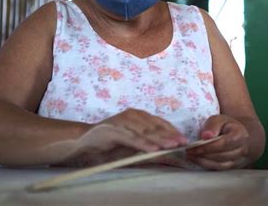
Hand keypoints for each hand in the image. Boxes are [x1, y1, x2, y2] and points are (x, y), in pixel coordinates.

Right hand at [57, 109, 186, 166]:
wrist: (83, 140)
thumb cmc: (110, 142)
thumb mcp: (131, 143)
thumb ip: (147, 144)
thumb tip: (165, 150)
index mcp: (138, 115)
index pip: (159, 122)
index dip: (172, 130)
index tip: (184, 139)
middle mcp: (132, 115)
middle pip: (155, 127)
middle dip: (170, 135)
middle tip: (183, 143)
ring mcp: (123, 122)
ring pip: (146, 132)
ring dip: (160, 140)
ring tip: (172, 146)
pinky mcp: (114, 131)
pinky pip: (132, 139)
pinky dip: (144, 144)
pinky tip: (154, 150)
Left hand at [186, 115, 249, 169]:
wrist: (236, 134)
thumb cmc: (225, 126)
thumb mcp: (219, 119)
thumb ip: (212, 126)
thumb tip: (205, 136)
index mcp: (240, 135)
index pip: (225, 143)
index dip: (209, 146)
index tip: (194, 146)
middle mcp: (242, 149)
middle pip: (222, 155)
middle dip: (204, 154)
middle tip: (189, 151)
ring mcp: (238, 160)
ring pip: (220, 164)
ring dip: (203, 161)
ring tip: (191, 156)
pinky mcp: (232, 167)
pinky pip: (219, 169)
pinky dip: (206, 165)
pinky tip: (197, 160)